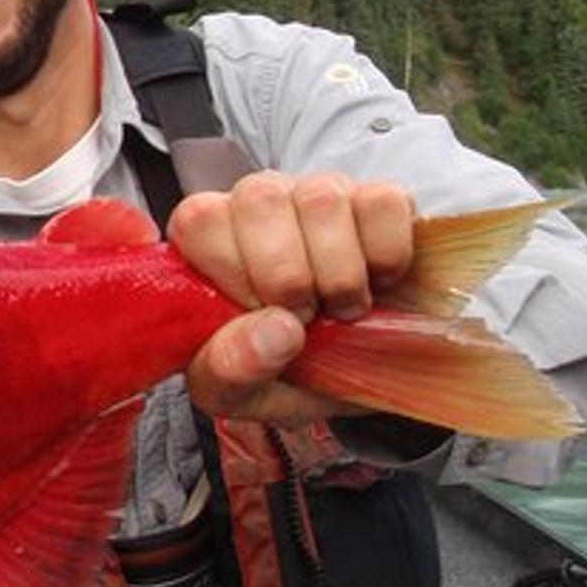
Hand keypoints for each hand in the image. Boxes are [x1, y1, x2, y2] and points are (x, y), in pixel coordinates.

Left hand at [167, 171, 415, 424]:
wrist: (362, 379)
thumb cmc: (286, 372)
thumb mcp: (244, 393)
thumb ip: (231, 370)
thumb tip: (275, 330)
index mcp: (206, 240)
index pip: (199, 219)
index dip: (234, 273)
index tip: (260, 314)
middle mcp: (257, 204)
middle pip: (259, 199)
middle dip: (288, 275)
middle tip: (305, 317)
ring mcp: (319, 193)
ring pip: (321, 198)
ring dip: (340, 272)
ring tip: (343, 308)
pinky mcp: (380, 197)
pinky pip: (382, 202)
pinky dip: (387, 254)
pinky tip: (379, 282)